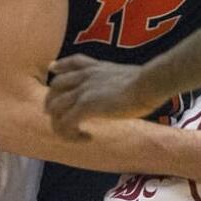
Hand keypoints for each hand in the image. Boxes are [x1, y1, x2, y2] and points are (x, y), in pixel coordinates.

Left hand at [45, 55, 163, 138]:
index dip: (59, 66)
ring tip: (73, 134)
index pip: (72, 62)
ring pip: (54, 108)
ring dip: (60, 124)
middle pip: (54, 87)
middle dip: (53, 103)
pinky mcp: (85, 106)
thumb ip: (120, 80)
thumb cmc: (147, 82)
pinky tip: (87, 137)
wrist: (147, 84)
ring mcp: (82, 91)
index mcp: (96, 67)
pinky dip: (71, 134)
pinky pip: (65, 123)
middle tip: (61, 118)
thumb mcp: (129, 74)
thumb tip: (130, 87)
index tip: (53, 68)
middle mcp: (85, 77)